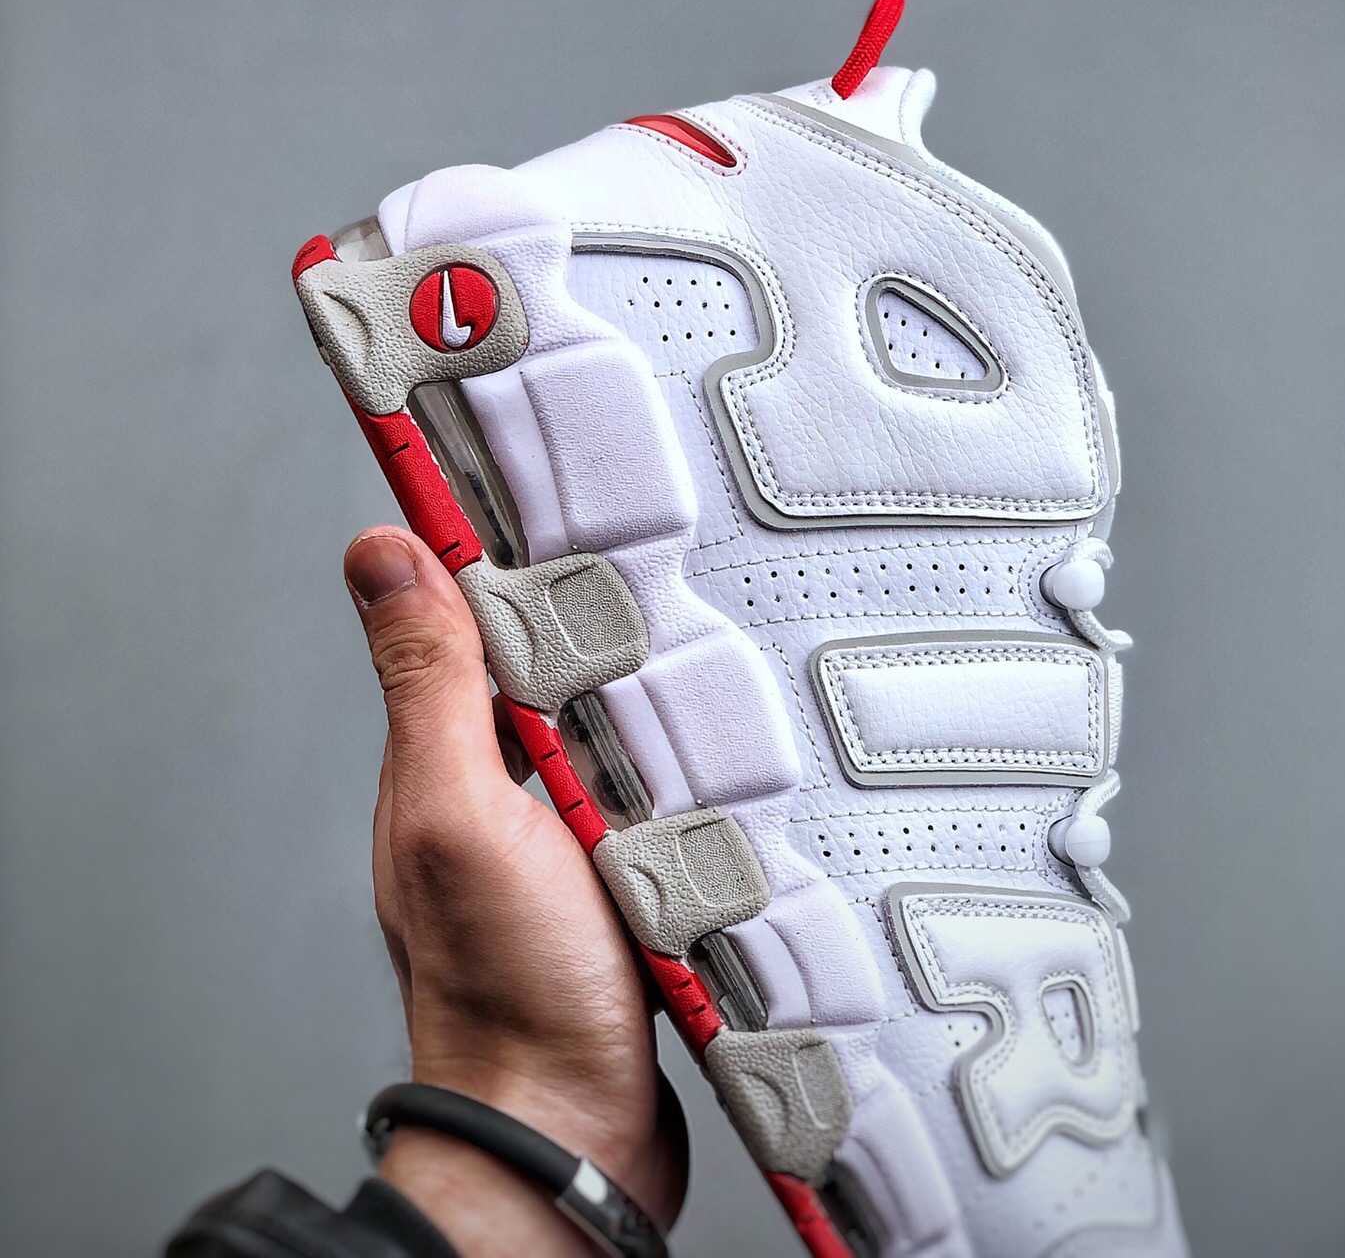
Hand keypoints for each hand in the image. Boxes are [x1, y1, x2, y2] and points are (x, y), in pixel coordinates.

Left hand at [344, 527, 688, 1255]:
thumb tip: (381, 555)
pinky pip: (656, 784)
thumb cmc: (506, 994)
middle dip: (589, 592)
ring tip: (699, 603)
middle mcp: (500, 786)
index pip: (458, 612)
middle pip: (545, 654)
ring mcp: (566, 831)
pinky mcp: (627, 872)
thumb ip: (429, 687)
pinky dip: (684, 755)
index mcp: (447, 757)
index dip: (480, 534)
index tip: (515, 451)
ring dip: (650, 676)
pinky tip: (722, 731)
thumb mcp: (460, 814)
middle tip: (640, 515)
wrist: (573, 1135)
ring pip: (613, 715)